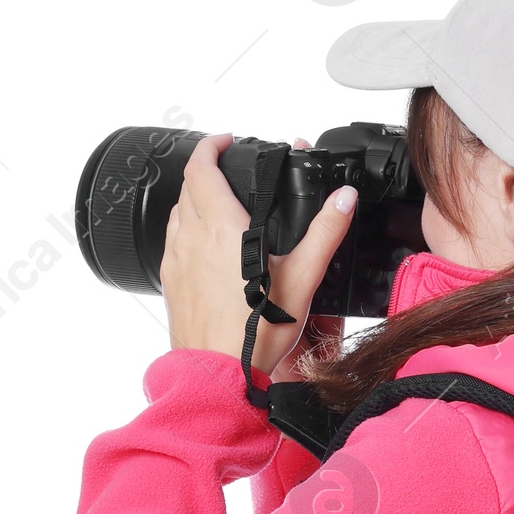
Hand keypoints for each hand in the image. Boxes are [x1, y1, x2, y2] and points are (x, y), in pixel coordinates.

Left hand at [160, 135, 355, 376]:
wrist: (220, 372)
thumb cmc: (257, 331)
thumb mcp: (302, 278)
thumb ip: (324, 233)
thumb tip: (343, 199)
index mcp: (220, 226)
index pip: (201, 167)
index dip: (211, 146)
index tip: (226, 141)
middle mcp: (191, 236)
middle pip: (188, 186)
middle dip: (206, 171)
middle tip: (228, 171)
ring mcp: (175, 259)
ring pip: (177, 212)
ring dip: (194, 199)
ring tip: (220, 206)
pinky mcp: (170, 281)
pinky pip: (173, 242)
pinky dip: (188, 231)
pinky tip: (208, 248)